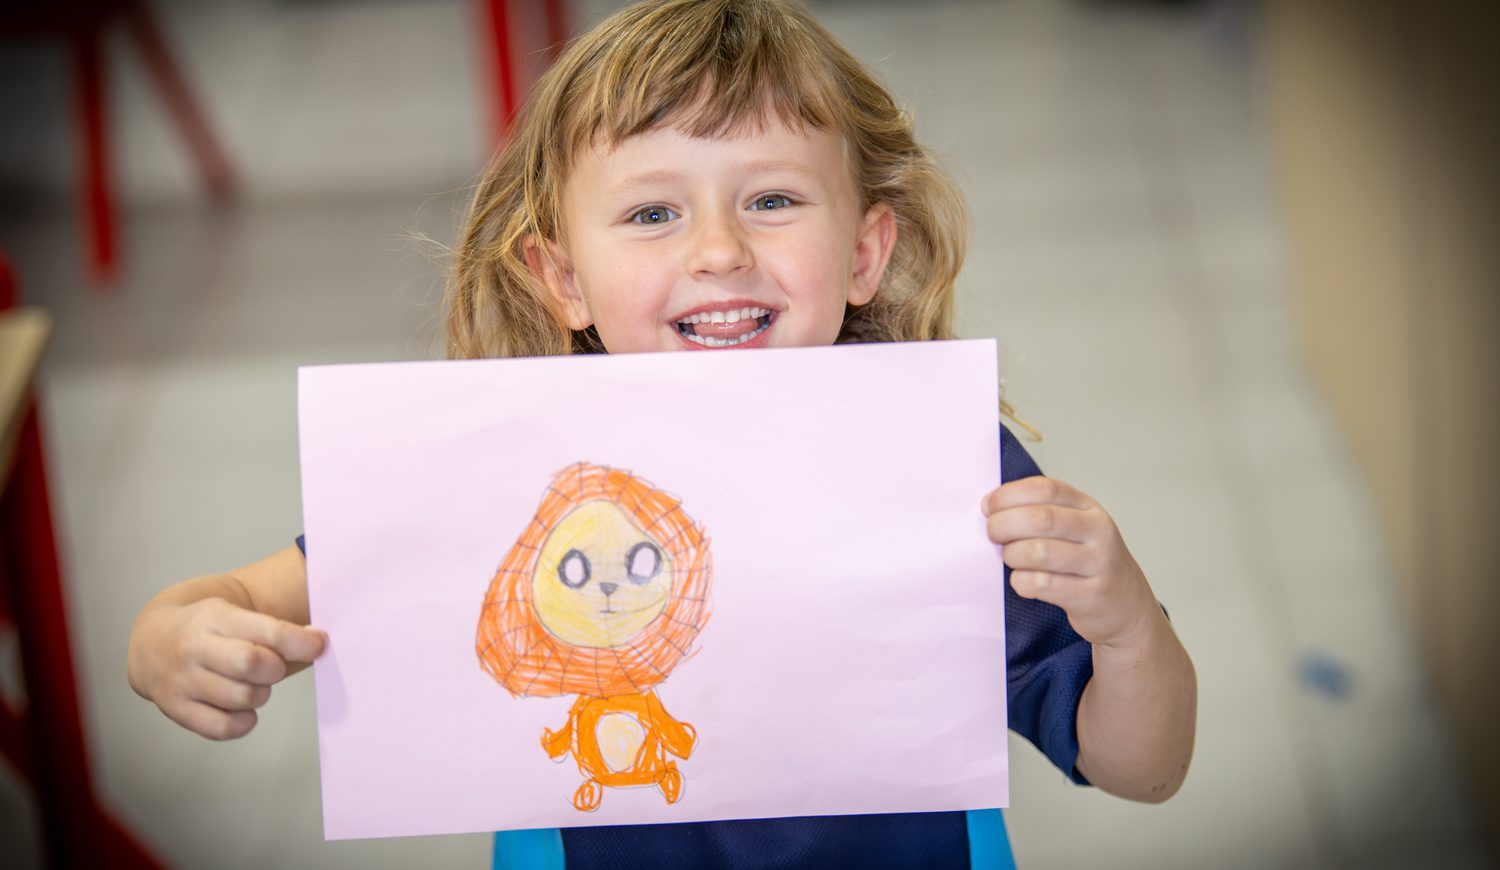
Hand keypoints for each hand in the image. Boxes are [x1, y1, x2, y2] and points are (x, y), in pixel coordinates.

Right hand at [127, 597, 325, 739]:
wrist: (152, 641)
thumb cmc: (209, 629)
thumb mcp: (235, 613)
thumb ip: (275, 628)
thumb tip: (318, 643)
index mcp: (215, 617)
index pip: (268, 631)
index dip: (301, 642)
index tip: (320, 645)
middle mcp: (194, 648)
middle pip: (252, 664)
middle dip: (275, 669)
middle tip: (271, 667)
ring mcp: (182, 680)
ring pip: (242, 698)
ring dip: (260, 694)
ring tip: (251, 683)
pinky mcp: (176, 709)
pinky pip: (222, 727)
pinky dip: (243, 722)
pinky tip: (242, 708)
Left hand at [982, 476, 1158, 648]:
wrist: (1126, 605)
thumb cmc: (1087, 562)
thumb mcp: (1074, 528)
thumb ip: (1040, 513)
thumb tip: (990, 508)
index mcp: (1088, 507)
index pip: (1045, 488)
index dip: (1008, 495)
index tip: (987, 506)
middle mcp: (1098, 530)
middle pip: (1040, 519)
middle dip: (1003, 525)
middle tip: (992, 535)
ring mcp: (1098, 563)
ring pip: (1039, 551)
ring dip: (1012, 555)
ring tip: (1010, 559)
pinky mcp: (1091, 595)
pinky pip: (1044, 584)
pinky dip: (1022, 582)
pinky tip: (1022, 582)